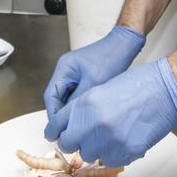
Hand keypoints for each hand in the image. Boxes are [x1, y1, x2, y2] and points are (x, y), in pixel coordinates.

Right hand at [43, 25, 145, 139]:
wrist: (125, 44)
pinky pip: (76, 95)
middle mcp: (66, 71)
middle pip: (57, 98)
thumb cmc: (111, 57)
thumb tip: (70, 120)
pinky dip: (79, 105)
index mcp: (64, 68)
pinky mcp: (84, 77)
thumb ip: (79, 100)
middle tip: (67, 132)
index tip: (58, 130)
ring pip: (67, 98)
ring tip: (77, 127)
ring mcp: (75, 74)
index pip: (51, 96)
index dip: (53, 115)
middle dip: (61, 115)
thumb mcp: (94, 82)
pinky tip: (86, 116)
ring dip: (71, 111)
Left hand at [49, 58, 176, 167]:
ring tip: (111, 134)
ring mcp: (109, 141)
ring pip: (90, 155)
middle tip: (85, 137)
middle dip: (75, 141)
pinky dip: (114, 153)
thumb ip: (84, 108)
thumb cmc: (140, 84)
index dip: (57, 132)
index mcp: (85, 105)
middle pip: (70, 144)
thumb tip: (75, 124)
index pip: (58, 126)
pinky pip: (111, 160)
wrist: (166, 90)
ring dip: (96, 147)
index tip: (57, 135)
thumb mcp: (102, 88)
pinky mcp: (125, 152)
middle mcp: (93, 124)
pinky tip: (124, 139)